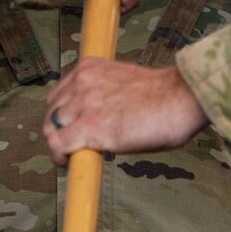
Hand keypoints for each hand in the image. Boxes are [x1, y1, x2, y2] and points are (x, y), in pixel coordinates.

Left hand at [43, 58, 209, 161]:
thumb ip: (103, 94)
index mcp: (89, 68)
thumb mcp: (122, 82)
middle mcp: (82, 82)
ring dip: (59, 145)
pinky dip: (59, 156)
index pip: (59, 94)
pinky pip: (59, 144)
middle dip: (58, 130)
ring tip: (71, 156)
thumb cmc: (162, 95)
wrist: (179, 98)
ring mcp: (84, 104)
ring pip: (51, 129)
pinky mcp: (90, 127)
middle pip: (51, 112)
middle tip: (70, 145)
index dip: (62, 115)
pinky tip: (68, 163)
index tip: (69, 127)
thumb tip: (97, 118)